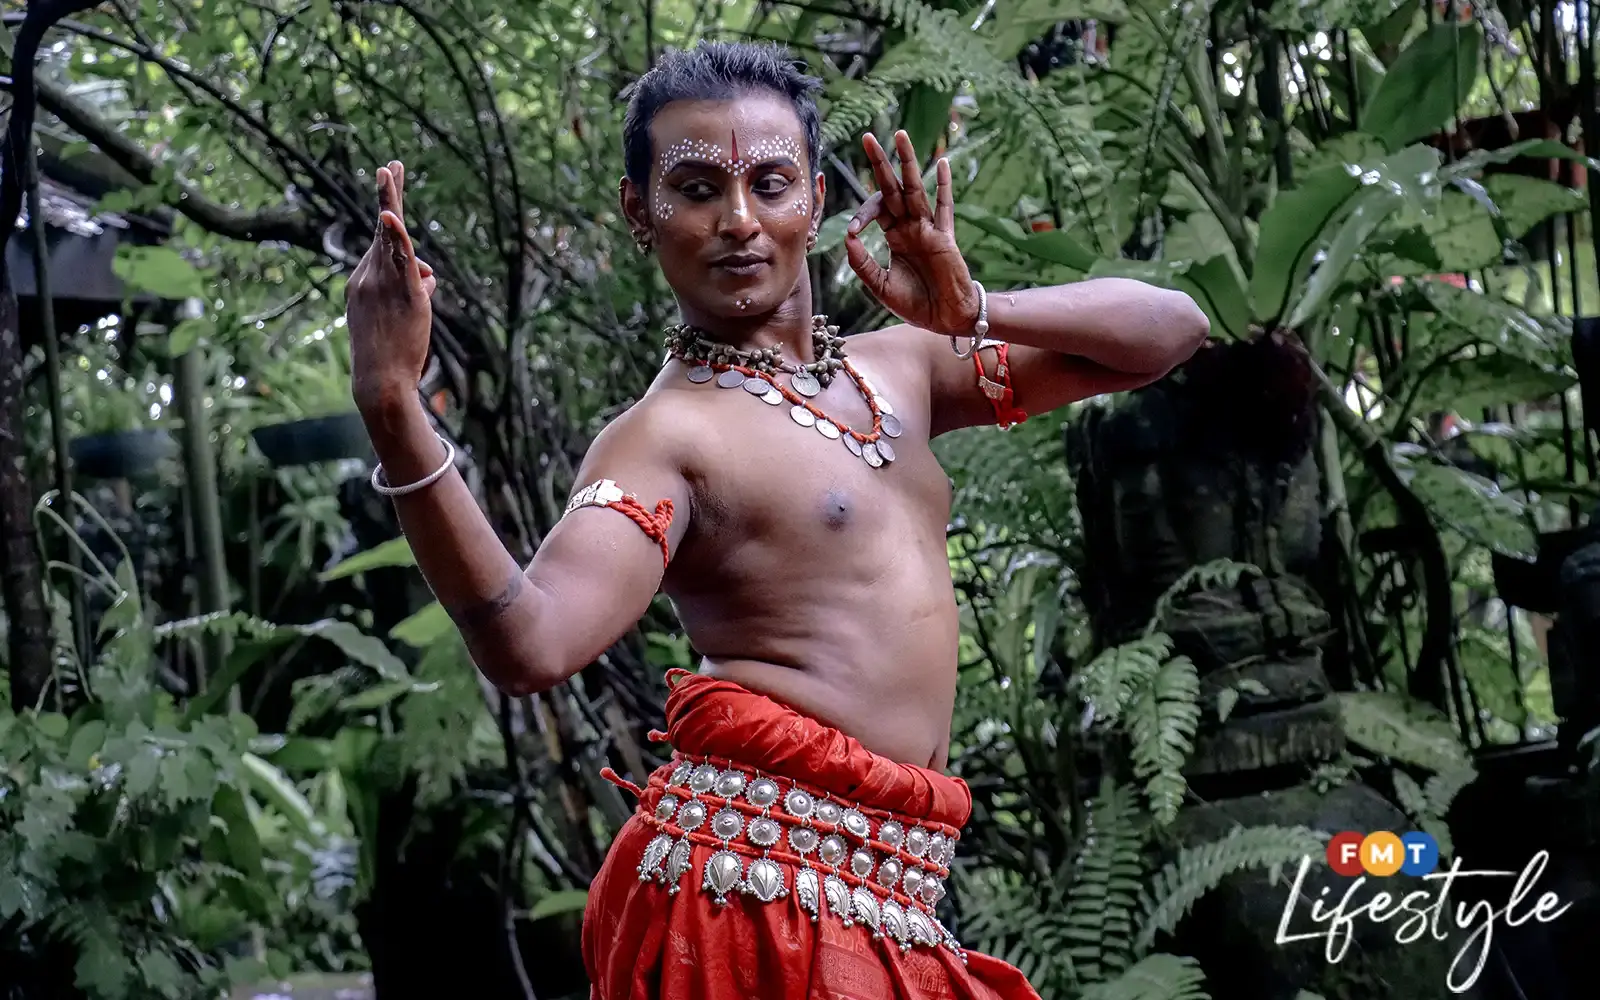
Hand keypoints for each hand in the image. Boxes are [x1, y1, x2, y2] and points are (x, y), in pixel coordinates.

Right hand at [345, 160, 436, 411]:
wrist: (380, 382)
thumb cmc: (389, 357)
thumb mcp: (402, 319)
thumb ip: (414, 291)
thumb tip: (430, 275)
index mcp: (361, 283)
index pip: (384, 251)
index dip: (400, 244)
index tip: (395, 208)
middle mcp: (367, 277)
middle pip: (381, 231)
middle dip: (387, 196)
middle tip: (390, 166)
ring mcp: (382, 283)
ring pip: (391, 236)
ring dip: (391, 199)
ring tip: (391, 168)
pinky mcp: (401, 293)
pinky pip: (400, 258)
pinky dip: (397, 236)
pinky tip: (391, 216)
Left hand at [844, 130, 979, 335]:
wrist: (945, 319)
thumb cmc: (916, 304)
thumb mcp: (881, 286)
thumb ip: (863, 264)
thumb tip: (848, 238)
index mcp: (895, 236)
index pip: (876, 211)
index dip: (863, 214)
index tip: (853, 229)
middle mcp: (911, 227)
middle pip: (893, 188)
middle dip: (881, 163)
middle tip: (867, 137)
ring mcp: (928, 229)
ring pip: (915, 190)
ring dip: (908, 163)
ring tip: (901, 136)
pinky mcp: (945, 238)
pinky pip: (944, 208)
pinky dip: (943, 186)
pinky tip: (941, 163)